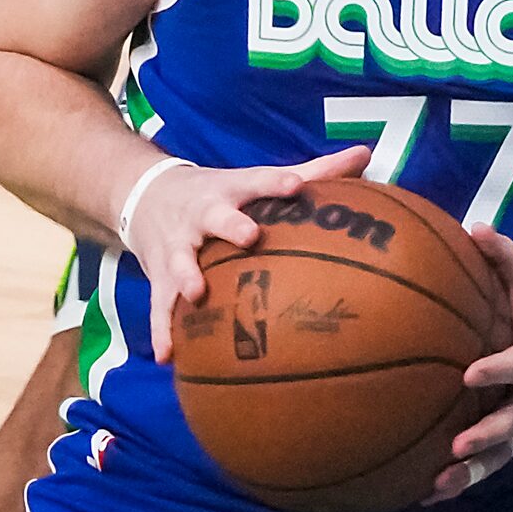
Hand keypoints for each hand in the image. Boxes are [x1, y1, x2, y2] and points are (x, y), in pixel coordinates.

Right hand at [127, 146, 371, 362]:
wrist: (147, 195)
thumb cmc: (221, 193)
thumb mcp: (257, 179)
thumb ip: (313, 171)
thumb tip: (365, 155)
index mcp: (231, 190)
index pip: (256, 182)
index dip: (274, 184)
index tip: (294, 186)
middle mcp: (202, 214)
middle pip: (215, 216)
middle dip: (231, 224)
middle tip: (249, 236)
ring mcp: (177, 245)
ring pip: (180, 259)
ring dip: (187, 276)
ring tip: (197, 294)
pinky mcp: (158, 274)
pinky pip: (159, 304)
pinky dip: (162, 329)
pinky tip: (168, 355)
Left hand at [427, 228, 512, 503]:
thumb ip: (503, 255)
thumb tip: (474, 226)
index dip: (498, 370)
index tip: (468, 376)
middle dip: (488, 436)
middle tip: (456, 447)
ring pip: (507, 452)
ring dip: (475, 472)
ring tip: (438, 485)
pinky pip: (496, 459)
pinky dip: (468, 478)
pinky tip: (430, 491)